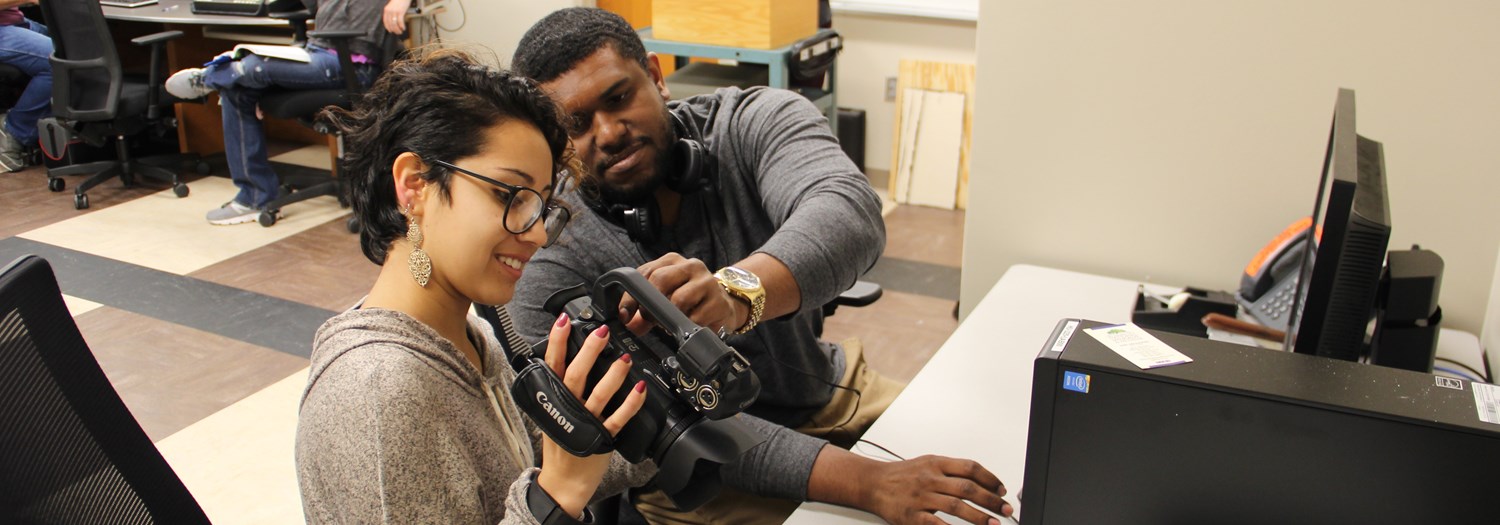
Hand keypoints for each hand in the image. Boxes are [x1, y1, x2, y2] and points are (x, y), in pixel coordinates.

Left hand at [382, 0, 412, 34]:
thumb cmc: (398, 1)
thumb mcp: (391, 6)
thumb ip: (390, 13)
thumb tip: (392, 21)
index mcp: (386, 10)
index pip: (385, 21)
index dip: (387, 27)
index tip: (390, 31)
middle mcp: (389, 11)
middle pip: (390, 23)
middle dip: (394, 30)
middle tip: (397, 33)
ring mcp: (395, 12)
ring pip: (395, 24)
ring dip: (398, 29)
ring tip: (400, 32)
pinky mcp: (400, 12)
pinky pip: (400, 22)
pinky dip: (402, 26)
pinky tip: (403, 28)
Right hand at [535, 313, 647, 517]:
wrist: (563, 481)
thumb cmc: (560, 444)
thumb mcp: (552, 412)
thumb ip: (557, 388)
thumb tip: (565, 358)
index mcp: (553, 399)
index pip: (552, 365)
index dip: (557, 342)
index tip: (563, 321)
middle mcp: (567, 408)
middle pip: (575, 375)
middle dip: (588, 351)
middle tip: (601, 332)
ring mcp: (585, 423)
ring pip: (598, 395)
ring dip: (612, 375)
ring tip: (624, 358)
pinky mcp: (601, 438)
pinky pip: (617, 419)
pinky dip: (629, 404)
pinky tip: (640, 390)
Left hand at [617, 253, 745, 335]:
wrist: (725, 305)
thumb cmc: (691, 299)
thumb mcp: (665, 298)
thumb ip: (644, 308)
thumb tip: (629, 323)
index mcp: (672, 261)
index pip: (644, 273)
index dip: (630, 296)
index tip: (625, 315)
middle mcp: (690, 266)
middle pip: (659, 280)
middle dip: (649, 305)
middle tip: (649, 320)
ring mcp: (706, 282)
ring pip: (678, 299)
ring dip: (670, 318)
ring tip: (671, 324)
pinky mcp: (718, 301)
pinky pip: (695, 318)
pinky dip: (687, 326)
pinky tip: (689, 326)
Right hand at [862, 455, 1012, 524]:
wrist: (873, 483)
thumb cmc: (902, 475)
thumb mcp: (927, 464)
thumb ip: (951, 471)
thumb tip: (980, 481)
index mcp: (936, 464)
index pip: (970, 468)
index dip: (990, 479)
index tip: (1002, 490)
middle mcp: (930, 478)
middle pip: (968, 488)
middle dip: (991, 500)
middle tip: (1006, 510)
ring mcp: (921, 497)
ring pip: (957, 506)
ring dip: (979, 517)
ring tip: (993, 523)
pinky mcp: (912, 516)